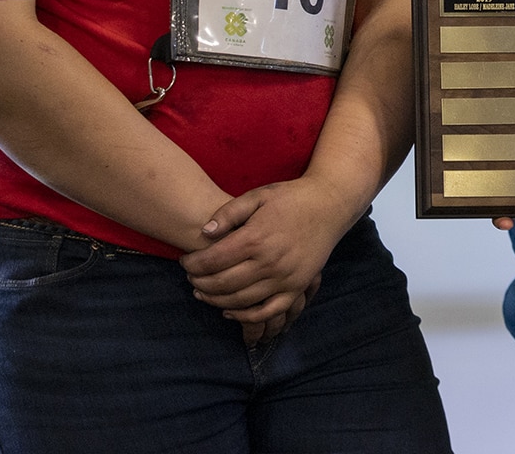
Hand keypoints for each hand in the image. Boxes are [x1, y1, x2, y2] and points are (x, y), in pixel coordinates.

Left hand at [180, 179, 352, 339]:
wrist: (330, 205)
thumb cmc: (291, 198)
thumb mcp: (257, 195)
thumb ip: (228, 213)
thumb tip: (204, 232)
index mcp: (256, 238)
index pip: (213, 260)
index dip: (193, 264)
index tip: (184, 262)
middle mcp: (269, 262)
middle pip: (223, 284)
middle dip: (200, 283)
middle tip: (190, 278)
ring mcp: (285, 278)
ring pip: (241, 301)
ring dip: (216, 301)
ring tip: (203, 293)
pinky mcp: (297, 287)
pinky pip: (268, 311)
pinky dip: (246, 317)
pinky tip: (229, 312)